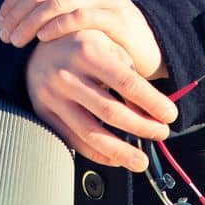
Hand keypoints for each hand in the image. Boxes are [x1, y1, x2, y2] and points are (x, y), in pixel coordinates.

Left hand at [0, 0, 167, 79]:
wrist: (146, 46)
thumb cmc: (103, 29)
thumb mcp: (72, 8)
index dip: (11, 2)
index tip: (0, 24)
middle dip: (17, 14)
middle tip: (4, 36)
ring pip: (55, 3)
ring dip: (30, 23)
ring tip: (16, 42)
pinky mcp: (114, 15)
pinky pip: (78, 16)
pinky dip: (55, 26)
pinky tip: (42, 39)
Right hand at [24, 29, 177, 171]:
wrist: (34, 45)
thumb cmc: (79, 43)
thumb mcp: (105, 44)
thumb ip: (127, 72)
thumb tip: (149, 110)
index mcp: (87, 51)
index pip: (127, 83)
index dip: (152, 102)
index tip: (170, 115)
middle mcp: (67, 74)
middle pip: (111, 111)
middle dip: (142, 127)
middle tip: (162, 133)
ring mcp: (52, 96)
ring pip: (91, 133)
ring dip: (121, 151)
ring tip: (141, 160)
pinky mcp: (43, 113)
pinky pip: (73, 140)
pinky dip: (97, 154)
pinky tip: (115, 158)